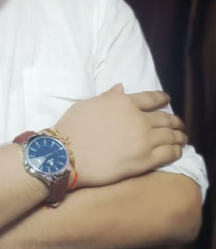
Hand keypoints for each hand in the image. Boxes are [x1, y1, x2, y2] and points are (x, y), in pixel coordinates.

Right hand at [55, 84, 186, 187]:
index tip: (167, 101)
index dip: (162, 99)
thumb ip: (107, 97)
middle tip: (179, 124)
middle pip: (165, 118)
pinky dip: (176, 151)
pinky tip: (177, 152)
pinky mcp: (145, 161)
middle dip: (175, 121)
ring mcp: (144, 140)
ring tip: (182, 138)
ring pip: (171, 136)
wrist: (66, 154)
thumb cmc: (72, 127)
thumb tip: (120, 88)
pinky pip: (168, 154)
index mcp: (124, 102)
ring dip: (179, 136)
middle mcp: (139, 119)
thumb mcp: (87, 105)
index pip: (151, 98)